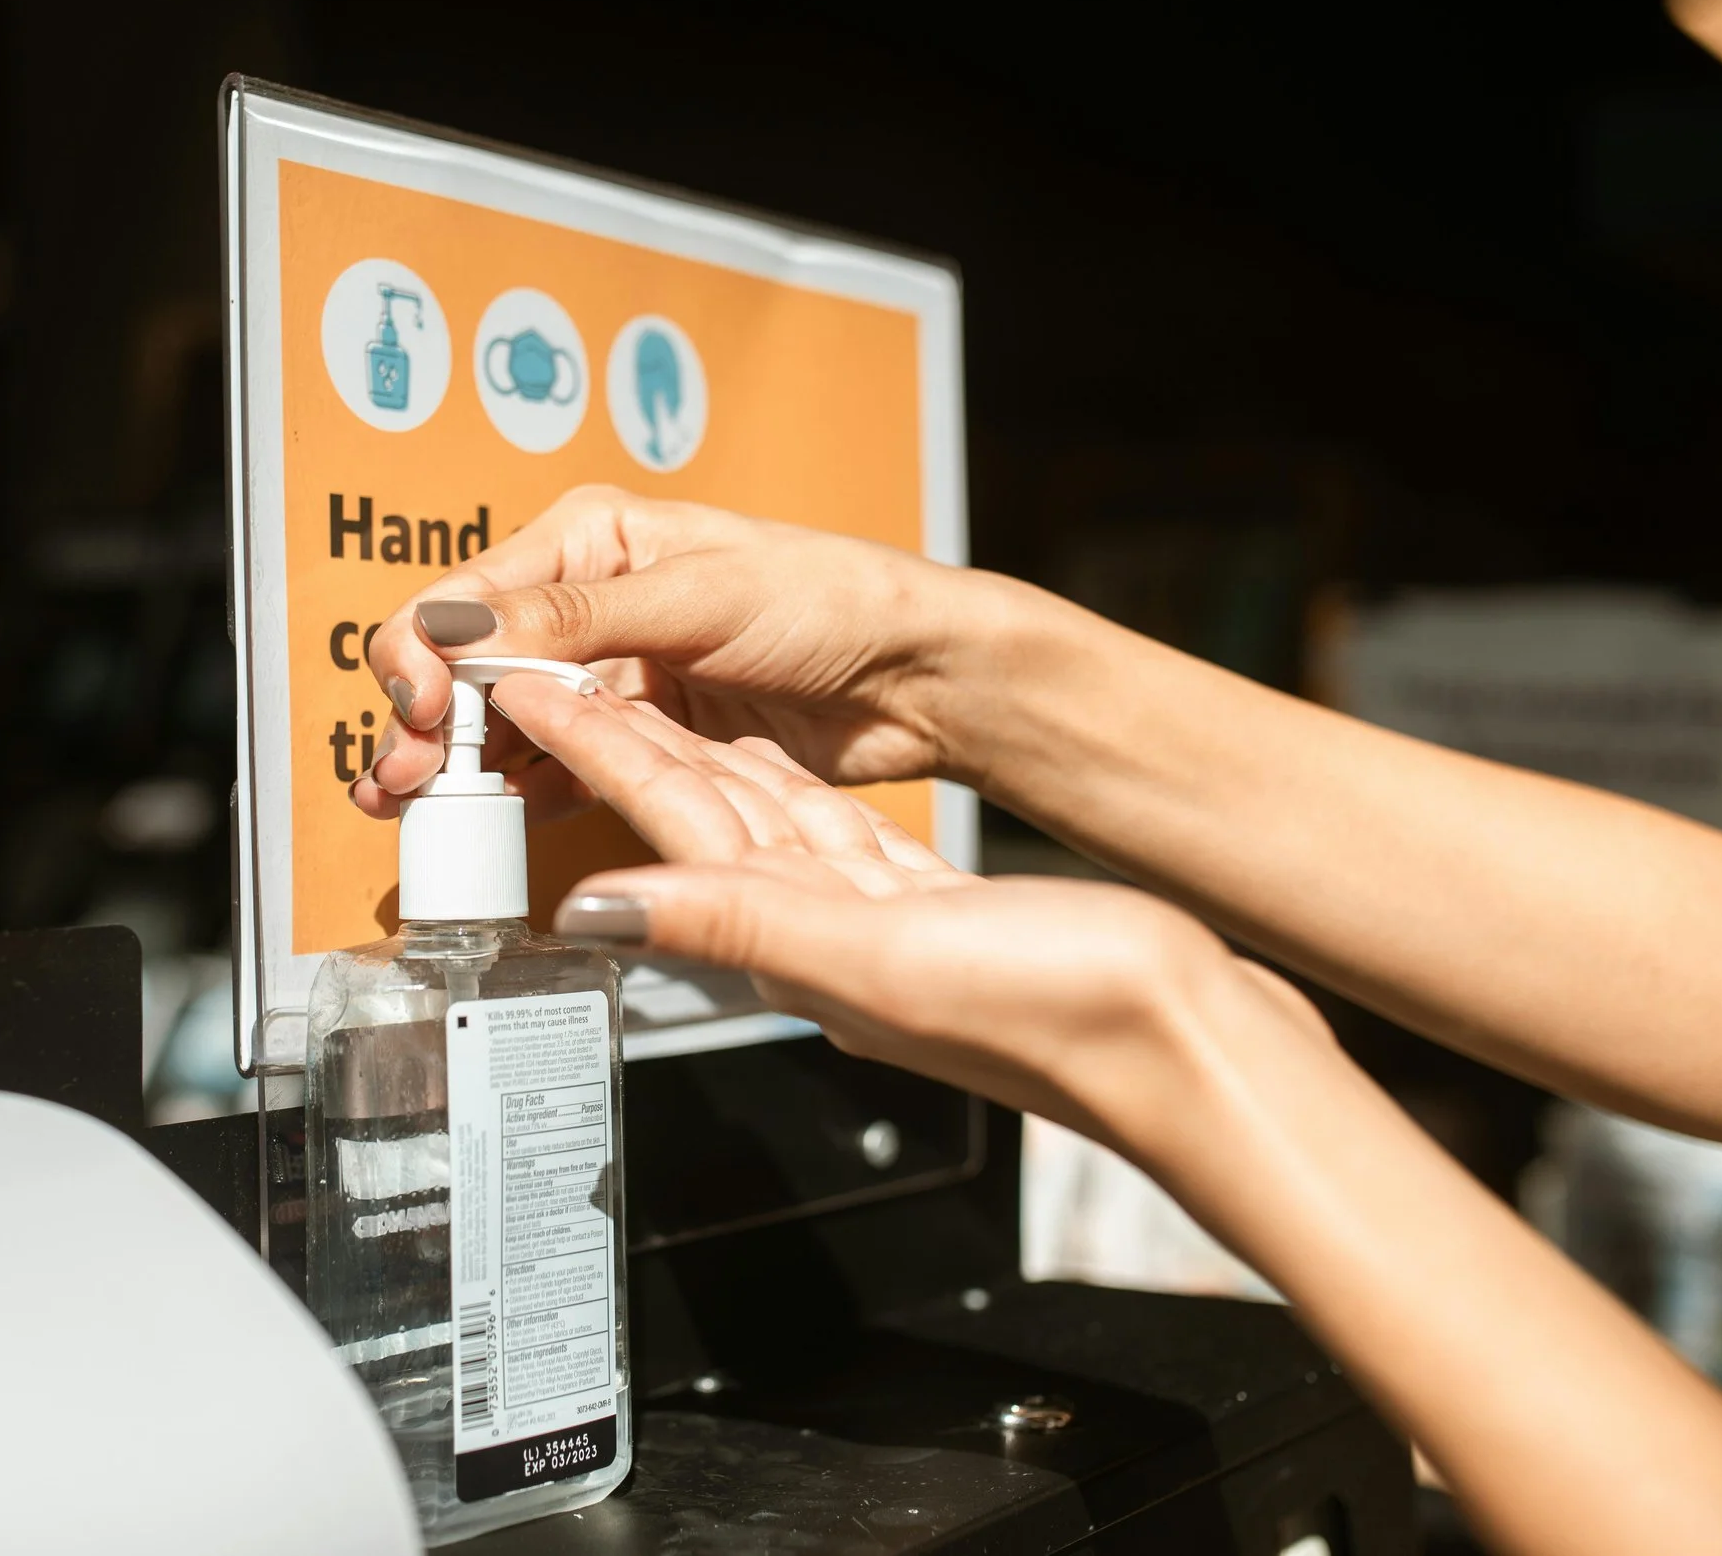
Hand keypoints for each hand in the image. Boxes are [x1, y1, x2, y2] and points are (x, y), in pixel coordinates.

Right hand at [351, 485, 990, 819]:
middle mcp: (588, 606)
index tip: (427, 713)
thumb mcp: (697, 596)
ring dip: (454, 765)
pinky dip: (516, 793)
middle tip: (405, 779)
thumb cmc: (830, 599)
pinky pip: (559, 766)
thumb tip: (458, 626)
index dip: (427, 657)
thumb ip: (573, 619)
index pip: (466, 598)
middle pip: (469, 668)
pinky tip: (485, 822)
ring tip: (414, 808)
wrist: (915, 674)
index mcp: (591, 542)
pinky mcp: (642, 737)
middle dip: (425, 722)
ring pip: (503, 724)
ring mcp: (612, 676)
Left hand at [489, 673, 1334, 1157]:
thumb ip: (735, 923)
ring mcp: (873, 922)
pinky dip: (786, 790)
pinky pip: (829, 836)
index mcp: (797, 938)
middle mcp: (821, 931)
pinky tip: (766, 763)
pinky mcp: (928, 909)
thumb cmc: (1054, 1016)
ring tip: (640, 699)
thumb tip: (598, 910)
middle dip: (627, 747)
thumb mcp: (873, 959)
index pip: (671, 826)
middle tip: (564, 675)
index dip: (601, 754)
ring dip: (697, 759)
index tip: (536, 695)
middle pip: (699, 819)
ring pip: (759, 821)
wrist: (1185, 1045)